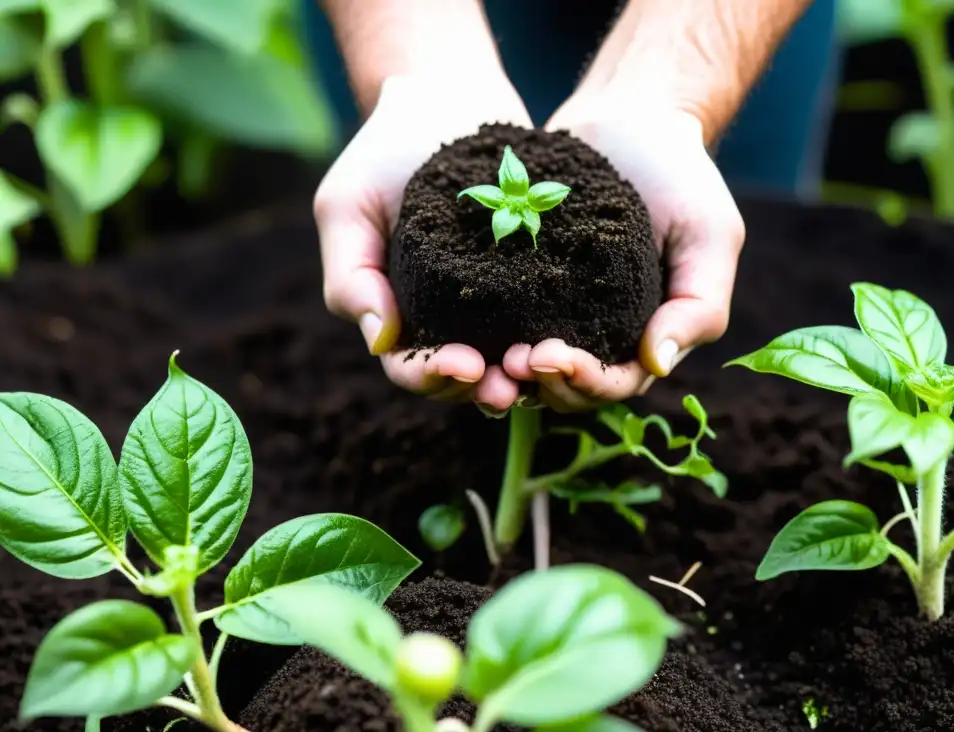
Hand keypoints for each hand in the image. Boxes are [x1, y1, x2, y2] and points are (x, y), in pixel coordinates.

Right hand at [314, 73, 531, 411]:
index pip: (409, 368)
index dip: (432, 378)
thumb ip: (352, 275)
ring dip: (527, 375)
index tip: (464, 366)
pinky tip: (580, 337)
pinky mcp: (535, 275)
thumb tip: (380, 342)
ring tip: (548, 369)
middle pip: (464, 378)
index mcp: (398, 315)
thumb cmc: (382, 152)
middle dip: (485, 389)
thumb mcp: (348, 206)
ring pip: (510, 359)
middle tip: (511, 385)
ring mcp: (494, 301)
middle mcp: (447, 318)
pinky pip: (548, 317)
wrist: (443, 96)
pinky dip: (560, 335)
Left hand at [502, 97, 744, 412]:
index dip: (585, 383)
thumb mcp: (710, 235)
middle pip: (563, 387)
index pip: (615, 383)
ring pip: (523, 367)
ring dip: (501, 372)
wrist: (630, 116)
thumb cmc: (681, 176)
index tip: (551, 358)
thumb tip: (658, 366)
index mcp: (643, 336)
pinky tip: (454, 324)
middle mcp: (597, 334)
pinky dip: (478, 333)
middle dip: (536, 384)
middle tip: (507, 361)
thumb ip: (699, 304)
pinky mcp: (516, 281)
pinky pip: (494, 319)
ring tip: (476, 357)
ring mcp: (553, 310)